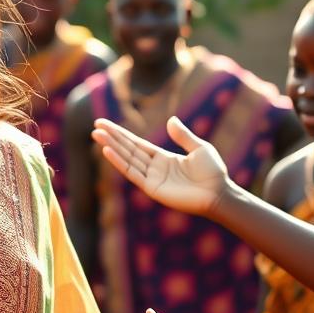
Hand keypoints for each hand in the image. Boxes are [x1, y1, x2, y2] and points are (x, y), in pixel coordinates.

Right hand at [92, 116, 229, 216]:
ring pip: (127, 159)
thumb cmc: (213, 172)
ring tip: (97, 136)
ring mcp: (151, 178)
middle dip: (111, 138)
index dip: (121, 134)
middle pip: (128, 150)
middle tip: (95, 127)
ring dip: (111, 147)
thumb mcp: (199, 148)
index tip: (105, 124)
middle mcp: (153, 167)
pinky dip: (119, 162)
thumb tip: (171, 119)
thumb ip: (183, 135)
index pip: (136, 143)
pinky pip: (132, 173)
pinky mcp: (151, 188)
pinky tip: (107, 152)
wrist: (218, 193)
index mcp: (162, 157)